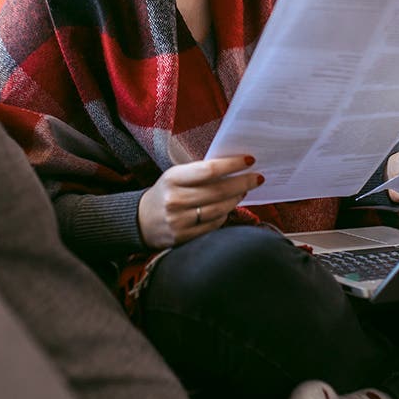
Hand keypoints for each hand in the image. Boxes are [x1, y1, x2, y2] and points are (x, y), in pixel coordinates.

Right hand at [138, 155, 263, 248]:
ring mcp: (180, 221)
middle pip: (218, 191)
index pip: (209, 170)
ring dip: (236, 198)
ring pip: (219, 209)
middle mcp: (175, 200)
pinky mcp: (184, 237)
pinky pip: (213, 225)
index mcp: (172, 178)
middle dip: (242, 182)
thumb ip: (199, 172)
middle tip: (257, 177)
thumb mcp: (175, 176)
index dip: (232, 165)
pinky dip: (224, 214)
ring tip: (244, 190)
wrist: (140, 221)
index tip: (249, 160)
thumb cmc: (165, 192)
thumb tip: (234, 166)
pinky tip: (228, 206)